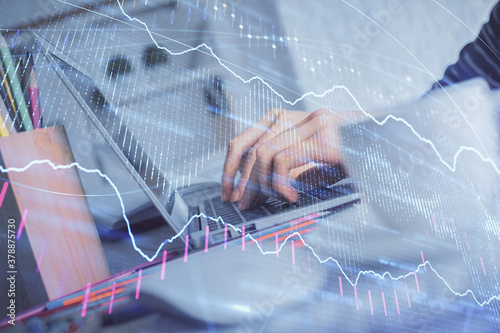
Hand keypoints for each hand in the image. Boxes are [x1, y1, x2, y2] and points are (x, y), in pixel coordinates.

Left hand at [221, 108, 344, 209]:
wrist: (387, 151)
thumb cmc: (349, 162)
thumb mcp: (308, 167)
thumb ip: (282, 171)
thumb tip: (252, 193)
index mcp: (286, 120)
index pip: (243, 139)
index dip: (230, 168)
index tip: (228, 191)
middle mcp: (295, 116)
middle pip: (252, 149)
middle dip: (243, 183)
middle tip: (244, 206)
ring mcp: (311, 123)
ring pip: (265, 154)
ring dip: (264, 185)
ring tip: (274, 201)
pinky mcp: (323, 137)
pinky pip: (284, 160)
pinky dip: (282, 183)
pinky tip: (292, 196)